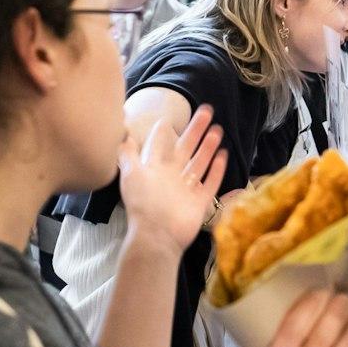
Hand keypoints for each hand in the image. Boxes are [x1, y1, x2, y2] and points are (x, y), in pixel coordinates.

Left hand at [119, 104, 226, 256]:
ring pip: (199, 163)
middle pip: (185, 149)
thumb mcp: (131, 174)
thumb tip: (124, 133)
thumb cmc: (144, 204)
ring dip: (208, 147)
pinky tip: (223, 155)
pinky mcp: (199, 202)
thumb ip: (128, 154)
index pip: (160, 146)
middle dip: (195, 130)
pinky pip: (210, 183)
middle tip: (206, 111)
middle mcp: (171, 177)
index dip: (163, 133)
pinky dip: (216, 170)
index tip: (168, 118)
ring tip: (217, 129)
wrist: (157, 235)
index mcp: (155, 169)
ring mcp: (186, 189)